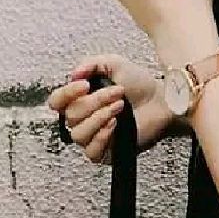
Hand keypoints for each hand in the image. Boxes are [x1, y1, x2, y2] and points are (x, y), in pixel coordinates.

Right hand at [47, 54, 175, 163]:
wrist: (161, 101)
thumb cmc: (140, 84)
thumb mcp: (114, 64)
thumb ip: (91, 64)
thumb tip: (74, 74)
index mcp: (81, 98)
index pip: (57, 102)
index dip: (66, 94)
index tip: (84, 85)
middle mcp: (84, 119)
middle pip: (71, 117)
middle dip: (95, 101)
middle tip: (116, 93)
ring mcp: (94, 137)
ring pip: (79, 135)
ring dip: (100, 117)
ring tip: (119, 107)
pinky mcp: (105, 153)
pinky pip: (91, 152)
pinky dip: (103, 136)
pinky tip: (115, 125)